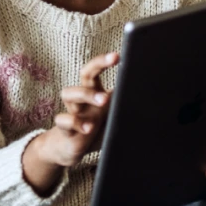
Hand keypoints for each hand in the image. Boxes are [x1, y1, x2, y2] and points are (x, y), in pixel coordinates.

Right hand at [24, 53, 117, 192]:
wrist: (70, 148)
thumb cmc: (95, 128)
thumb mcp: (111, 115)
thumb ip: (120, 104)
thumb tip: (143, 93)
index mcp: (94, 92)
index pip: (95, 70)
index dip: (103, 61)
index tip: (117, 56)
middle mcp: (83, 98)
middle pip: (84, 74)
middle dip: (97, 66)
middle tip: (113, 62)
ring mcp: (73, 112)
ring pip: (68, 93)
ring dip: (86, 94)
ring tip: (103, 101)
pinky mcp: (65, 129)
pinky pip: (63, 120)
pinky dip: (75, 123)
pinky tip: (88, 129)